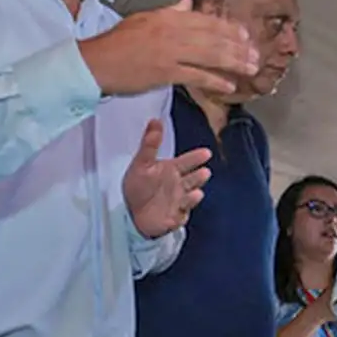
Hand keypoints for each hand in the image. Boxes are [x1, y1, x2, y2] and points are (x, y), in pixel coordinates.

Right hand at [79, 0, 258, 96]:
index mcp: (168, 17)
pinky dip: (215, 81)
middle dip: (238, 46)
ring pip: (210, 55)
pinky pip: (196, 76)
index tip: (245, 35)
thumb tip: (189, 1)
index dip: (229, 28)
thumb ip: (170, 11)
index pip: (206, 20)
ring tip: (250, 68)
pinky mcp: (165, 72)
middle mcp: (172, 31)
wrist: (95, 63)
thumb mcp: (144, 19)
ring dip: (234, 62)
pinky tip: (229, 86)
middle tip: (256, 54)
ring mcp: (170, 52)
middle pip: (214, 37)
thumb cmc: (117, 43)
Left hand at [124, 119, 212, 237]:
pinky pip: (183, 212)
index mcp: (172, 170)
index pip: (187, 162)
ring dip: (194, 193)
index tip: (206, 153)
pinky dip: (186, 206)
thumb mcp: (141, 164)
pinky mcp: (176, 216)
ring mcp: (179, 201)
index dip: (196, 157)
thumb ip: (149, 144)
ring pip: (190, 195)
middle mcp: (178, 185)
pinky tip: (189, 200)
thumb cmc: (137, 188)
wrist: (130, 215)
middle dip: (199, 176)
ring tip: (195, 192)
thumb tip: (155, 120)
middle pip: (193, 179)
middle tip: (204, 172)